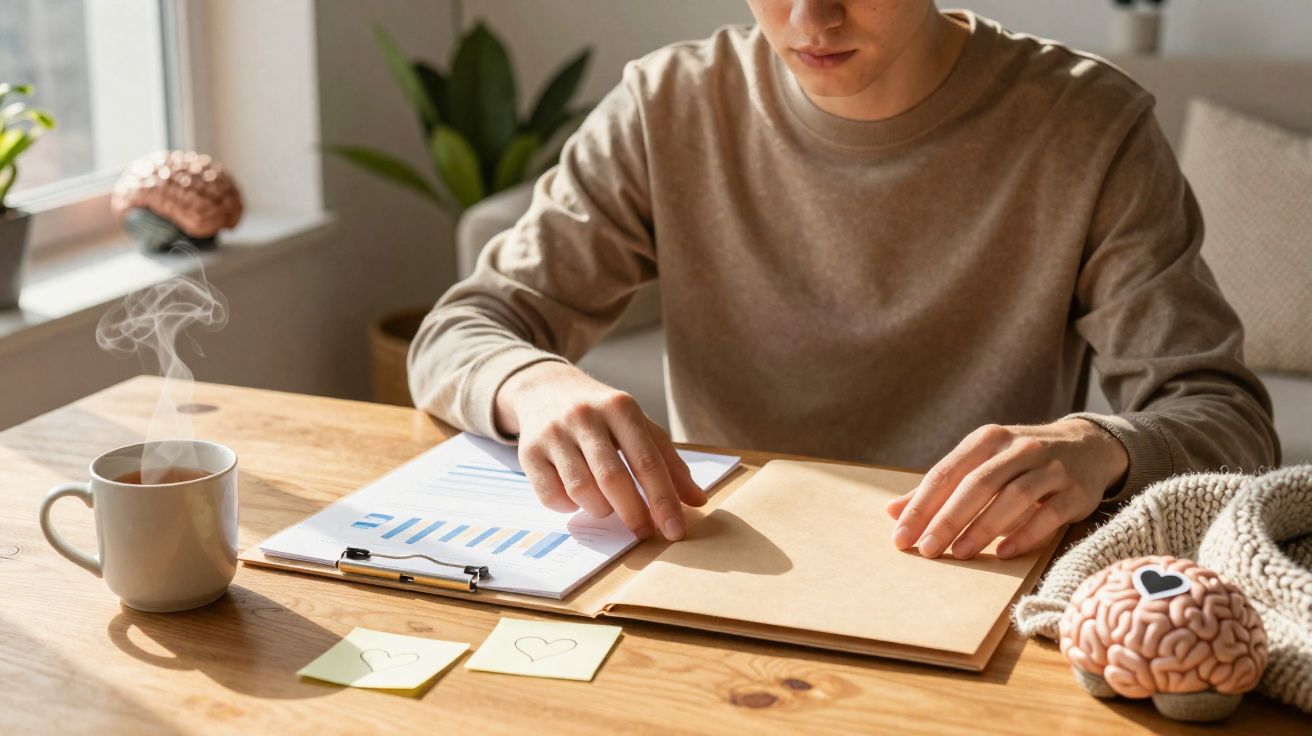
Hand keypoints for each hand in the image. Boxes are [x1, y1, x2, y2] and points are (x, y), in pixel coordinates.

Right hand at [494, 362, 705, 540]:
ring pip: (581, 491)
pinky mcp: (528, 451)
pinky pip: (551, 497)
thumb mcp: (639, 426)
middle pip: (613, 479)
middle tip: (643, 532)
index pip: (647, 462)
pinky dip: (568, 508)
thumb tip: (698, 501)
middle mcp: (584, 416)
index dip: (663, 501)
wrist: (545, 390)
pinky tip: (577, 498)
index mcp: (620, 406)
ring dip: (600, 510)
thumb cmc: (603, 415)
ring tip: (607, 505)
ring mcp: (553, 433)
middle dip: (633, 513)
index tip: (675, 531)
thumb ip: (669, 463)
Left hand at [885, 419, 1127, 559]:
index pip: (946, 473)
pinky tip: (1005, 553)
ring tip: (959, 554)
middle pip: (976, 485)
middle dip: (947, 520)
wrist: (1088, 446)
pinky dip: (1026, 534)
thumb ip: (940, 488)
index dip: (921, 506)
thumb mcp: (981, 463)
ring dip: (983, 528)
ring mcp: (1051, 468)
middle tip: (926, 550)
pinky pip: (1049, 514)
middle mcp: (1018, 448)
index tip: (901, 536)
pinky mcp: (1077, 490)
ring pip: (1012, 498)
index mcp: (987, 439)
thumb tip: (892, 511)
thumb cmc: (1019, 462)